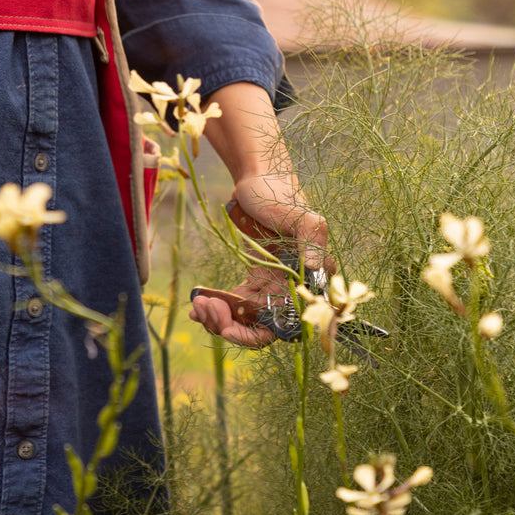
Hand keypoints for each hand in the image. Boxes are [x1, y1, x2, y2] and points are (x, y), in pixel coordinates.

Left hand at [189, 172, 329, 347]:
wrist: (259, 180)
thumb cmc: (280, 195)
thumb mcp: (298, 215)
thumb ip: (311, 239)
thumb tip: (316, 267)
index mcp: (309, 281)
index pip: (287, 325)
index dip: (256, 335)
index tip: (228, 329)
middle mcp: (293, 290)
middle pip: (262, 328)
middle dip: (232, 327)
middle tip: (207, 311)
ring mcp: (274, 286)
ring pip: (247, 319)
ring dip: (220, 318)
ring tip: (198, 306)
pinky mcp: (256, 280)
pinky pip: (237, 304)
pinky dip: (217, 307)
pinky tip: (198, 303)